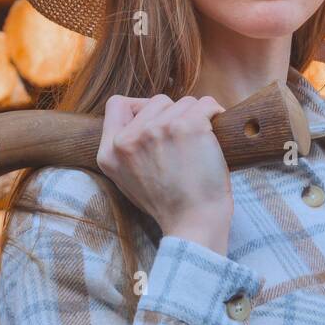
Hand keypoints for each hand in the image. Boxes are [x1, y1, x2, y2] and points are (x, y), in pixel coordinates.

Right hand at [96, 94, 232, 254]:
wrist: (194, 223)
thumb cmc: (168, 203)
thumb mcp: (127, 179)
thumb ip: (126, 148)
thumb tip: (140, 117)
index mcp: (109, 152)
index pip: (116, 104)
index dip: (139, 107)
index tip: (157, 120)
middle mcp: (130, 138)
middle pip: (157, 101)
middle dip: (174, 115)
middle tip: (184, 142)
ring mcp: (158, 129)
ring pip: (184, 102)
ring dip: (196, 117)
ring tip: (198, 145)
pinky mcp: (188, 126)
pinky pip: (206, 104)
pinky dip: (215, 113)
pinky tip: (215, 132)